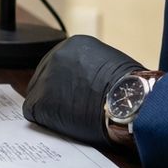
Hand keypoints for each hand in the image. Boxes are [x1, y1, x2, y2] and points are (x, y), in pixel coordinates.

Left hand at [22, 35, 142, 147]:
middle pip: (45, 76)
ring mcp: (46, 78)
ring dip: (53, 105)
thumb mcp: (112, 63)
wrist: (133, 103)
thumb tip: (89, 78)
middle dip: (57, 92)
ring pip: (39, 93)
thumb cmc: (132, 89)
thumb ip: (93, 66)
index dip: (67, 81)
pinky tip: (65, 122)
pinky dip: (47, 119)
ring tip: (75, 115)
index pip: (60, 63)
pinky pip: (34, 112)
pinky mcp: (41, 101)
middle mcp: (55, 56)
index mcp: (74, 45)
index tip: (76, 91)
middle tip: (73, 106)